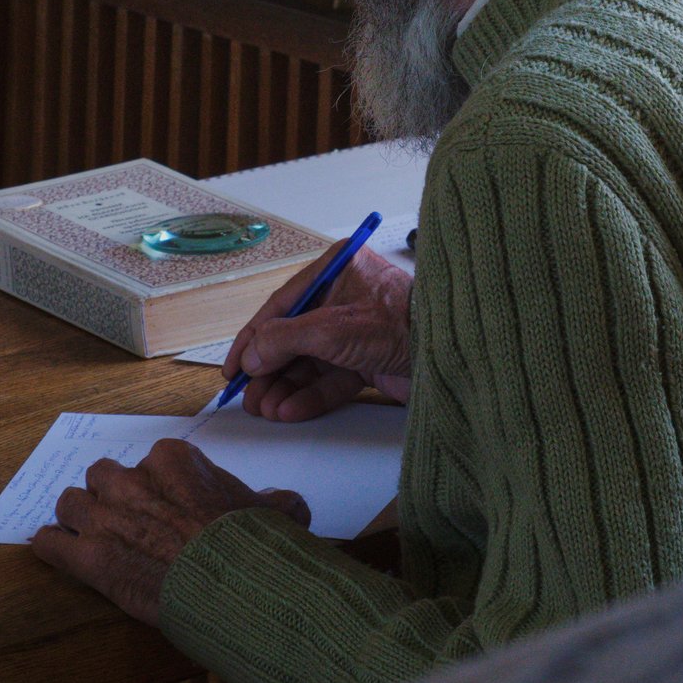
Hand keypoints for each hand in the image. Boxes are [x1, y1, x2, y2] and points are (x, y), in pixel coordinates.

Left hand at [30, 435, 310, 624]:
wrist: (236, 586)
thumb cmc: (255, 547)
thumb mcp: (279, 512)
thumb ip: (274, 501)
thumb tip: (285, 504)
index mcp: (174, 460)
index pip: (152, 461)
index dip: (157, 487)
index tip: (166, 508)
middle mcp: (133, 480)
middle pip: (103, 476)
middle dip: (112, 498)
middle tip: (129, 523)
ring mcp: (105, 517)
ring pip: (71, 503)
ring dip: (79, 519)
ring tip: (92, 538)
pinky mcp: (88, 556)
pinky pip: (48, 542)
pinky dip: (52, 547)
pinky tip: (61, 555)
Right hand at [223, 244, 412, 422]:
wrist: (450, 353)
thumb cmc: (397, 324)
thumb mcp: (329, 328)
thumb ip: (282, 339)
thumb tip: (250, 357)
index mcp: (335, 271)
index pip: (280, 306)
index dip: (252, 339)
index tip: (232, 368)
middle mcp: (344, 297)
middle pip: (292, 338)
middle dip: (268, 370)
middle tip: (248, 398)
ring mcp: (357, 331)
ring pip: (310, 362)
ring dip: (285, 387)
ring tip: (265, 410)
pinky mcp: (369, 360)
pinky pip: (331, 379)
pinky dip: (310, 395)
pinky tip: (289, 411)